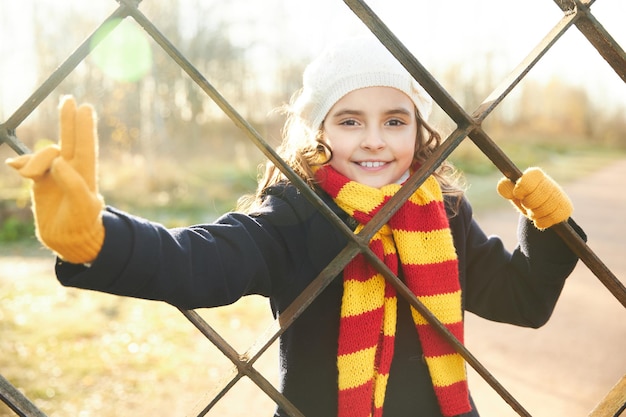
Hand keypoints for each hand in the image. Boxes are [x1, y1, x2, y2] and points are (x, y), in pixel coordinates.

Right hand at [6, 96, 104, 262]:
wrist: (67, 240)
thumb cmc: (81, 224)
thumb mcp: (82, 207)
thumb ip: (74, 184)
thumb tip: (60, 161)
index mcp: (86, 174)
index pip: (85, 145)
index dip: (84, 126)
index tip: (84, 107)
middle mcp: (71, 170)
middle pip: (70, 140)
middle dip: (69, 121)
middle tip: (69, 100)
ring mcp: (55, 174)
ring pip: (43, 154)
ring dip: (34, 161)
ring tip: (28, 176)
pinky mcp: (41, 181)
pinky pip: (29, 165)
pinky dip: (22, 164)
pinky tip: (17, 168)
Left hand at [497, 167, 572, 229]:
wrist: (544, 209)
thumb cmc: (526, 198)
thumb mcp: (514, 193)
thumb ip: (506, 188)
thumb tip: (503, 184)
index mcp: (535, 175)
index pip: (527, 180)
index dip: (520, 190)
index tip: (518, 194)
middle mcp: (550, 183)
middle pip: (534, 199)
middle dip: (528, 205)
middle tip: (528, 204)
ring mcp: (560, 195)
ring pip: (543, 210)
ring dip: (535, 214)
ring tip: (534, 210)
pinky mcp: (566, 208)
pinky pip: (551, 219)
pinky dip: (542, 222)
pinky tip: (542, 217)